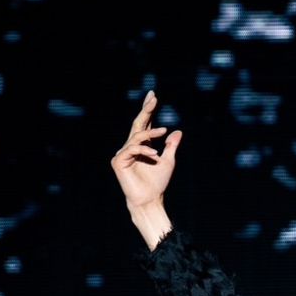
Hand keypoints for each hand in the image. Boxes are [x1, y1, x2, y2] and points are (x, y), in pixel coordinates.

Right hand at [111, 91, 181, 248]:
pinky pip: (132, 149)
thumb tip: (177, 131)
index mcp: (141, 145)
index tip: (153, 96)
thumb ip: (171, 146)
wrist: (150, 199)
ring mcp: (123, 153)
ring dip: (151, 132)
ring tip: (163, 131)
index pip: (144, 124)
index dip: (148, 110)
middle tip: (153, 97)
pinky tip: (155, 153)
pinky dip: (144, 149)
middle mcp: (130, 147)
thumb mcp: (168, 161)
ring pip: (137, 136)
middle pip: (137, 124)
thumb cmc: (158, 183)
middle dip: (145, 110)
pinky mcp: (118, 161)